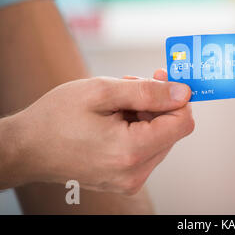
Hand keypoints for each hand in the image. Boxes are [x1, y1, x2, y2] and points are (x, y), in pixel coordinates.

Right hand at [1, 72, 193, 194]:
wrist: (27, 148)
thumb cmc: (57, 118)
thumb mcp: (103, 92)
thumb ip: (149, 92)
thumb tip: (184, 93)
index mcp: (131, 152)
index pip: (183, 123)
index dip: (177, 97)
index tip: (162, 79)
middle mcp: (135, 172)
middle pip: (172, 130)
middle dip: (157, 103)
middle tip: (131, 85)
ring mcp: (130, 179)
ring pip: (160, 137)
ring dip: (146, 114)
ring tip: (117, 103)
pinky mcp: (126, 179)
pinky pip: (147, 148)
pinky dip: (138, 128)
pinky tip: (116, 117)